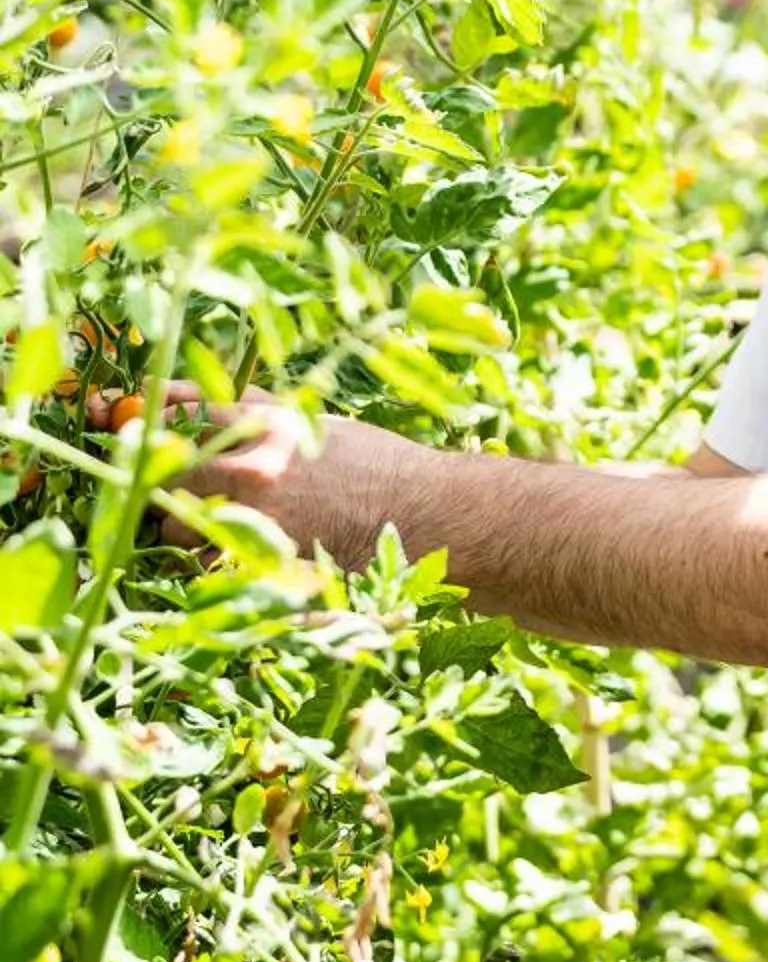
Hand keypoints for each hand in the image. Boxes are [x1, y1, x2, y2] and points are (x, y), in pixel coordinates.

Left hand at [89, 384, 423, 570]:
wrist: (424, 514)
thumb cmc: (375, 464)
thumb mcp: (316, 422)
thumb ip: (258, 410)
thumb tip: (201, 397)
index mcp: (269, 426)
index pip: (186, 411)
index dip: (160, 416)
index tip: (149, 419)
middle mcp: (256, 470)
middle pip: (167, 469)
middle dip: (163, 475)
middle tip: (173, 478)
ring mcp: (257, 520)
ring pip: (176, 523)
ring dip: (180, 522)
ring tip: (208, 519)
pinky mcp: (263, 563)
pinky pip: (203, 563)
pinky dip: (205, 558)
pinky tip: (227, 549)